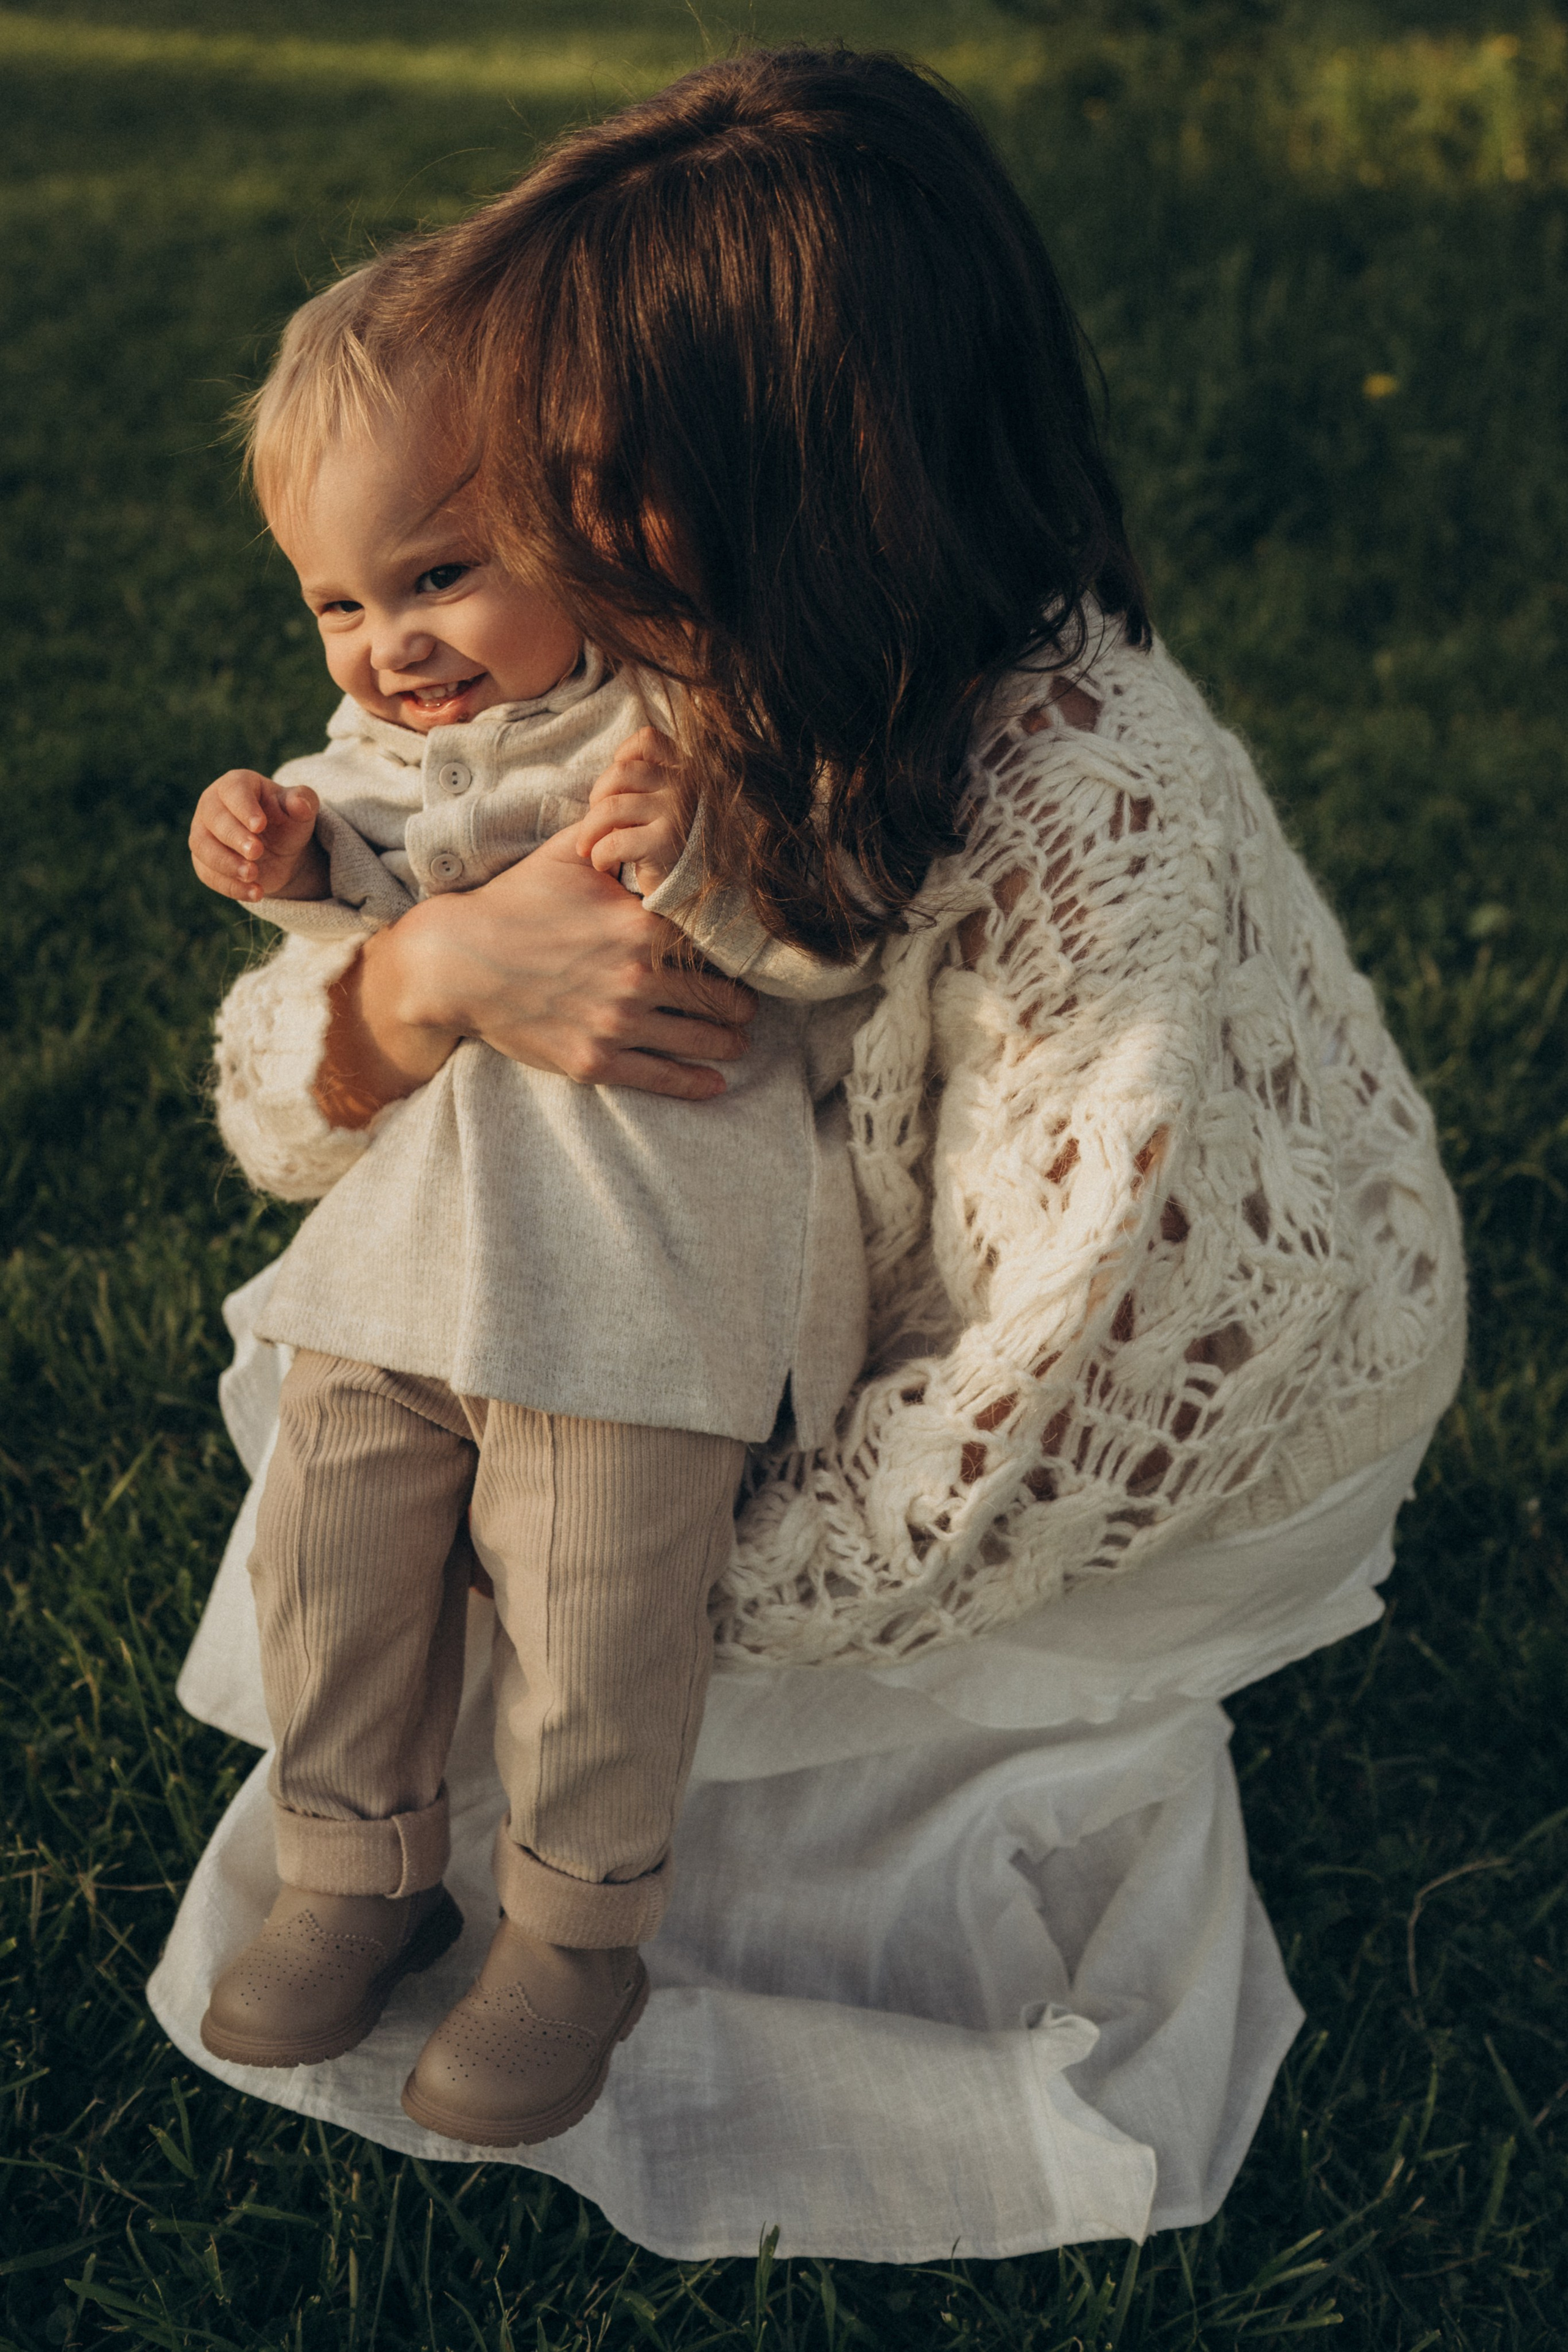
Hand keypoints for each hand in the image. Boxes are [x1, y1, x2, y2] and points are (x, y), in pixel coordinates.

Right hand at [189, 770, 325, 902]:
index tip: (259, 825)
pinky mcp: (203, 862)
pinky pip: (208, 874)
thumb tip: (300, 804)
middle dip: (234, 837)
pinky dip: (231, 886)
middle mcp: (212, 806)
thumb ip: (303, 802)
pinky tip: (255, 893)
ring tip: (253, 875)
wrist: (280, 850)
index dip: (244, 807)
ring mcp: (203, 834)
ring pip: (202, 847)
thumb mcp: (301, 810)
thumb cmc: (287, 820)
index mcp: (236, 785)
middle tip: (257, 852)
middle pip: (213, 819)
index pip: (233, 790)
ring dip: (226, 864)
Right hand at [314, 828, 756, 1127]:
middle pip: (722, 998)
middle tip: (746, 1004)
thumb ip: (617, 828)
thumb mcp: (568, 854)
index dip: (736, 948)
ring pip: (703, 1041)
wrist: (455, 961)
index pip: (718, 942)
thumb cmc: (514, 902)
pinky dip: (697, 1082)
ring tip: (737, 1039)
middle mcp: (638, 977)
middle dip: (740, 1004)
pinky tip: (715, 1082)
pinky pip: (664, 1079)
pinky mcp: (595, 1061)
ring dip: (728, 1042)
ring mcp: (618, 1024)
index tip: (746, 954)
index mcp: (642, 925)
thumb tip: (646, 776)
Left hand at [575, 728, 690, 894]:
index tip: (616, 787)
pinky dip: (598, 853)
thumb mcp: (670, 803)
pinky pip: (614, 840)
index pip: (647, 741)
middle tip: (595, 823)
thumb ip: (651, 781)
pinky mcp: (664, 843)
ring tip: (588, 846)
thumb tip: (616, 766)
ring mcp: (676, 812)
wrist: (701, 892)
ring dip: (589, 829)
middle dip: (597, 798)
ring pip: (610, 806)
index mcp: (687, 771)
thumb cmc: (676, 845)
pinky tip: (602, 863)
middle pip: (620, 772)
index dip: (622, 758)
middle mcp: (685, 786)